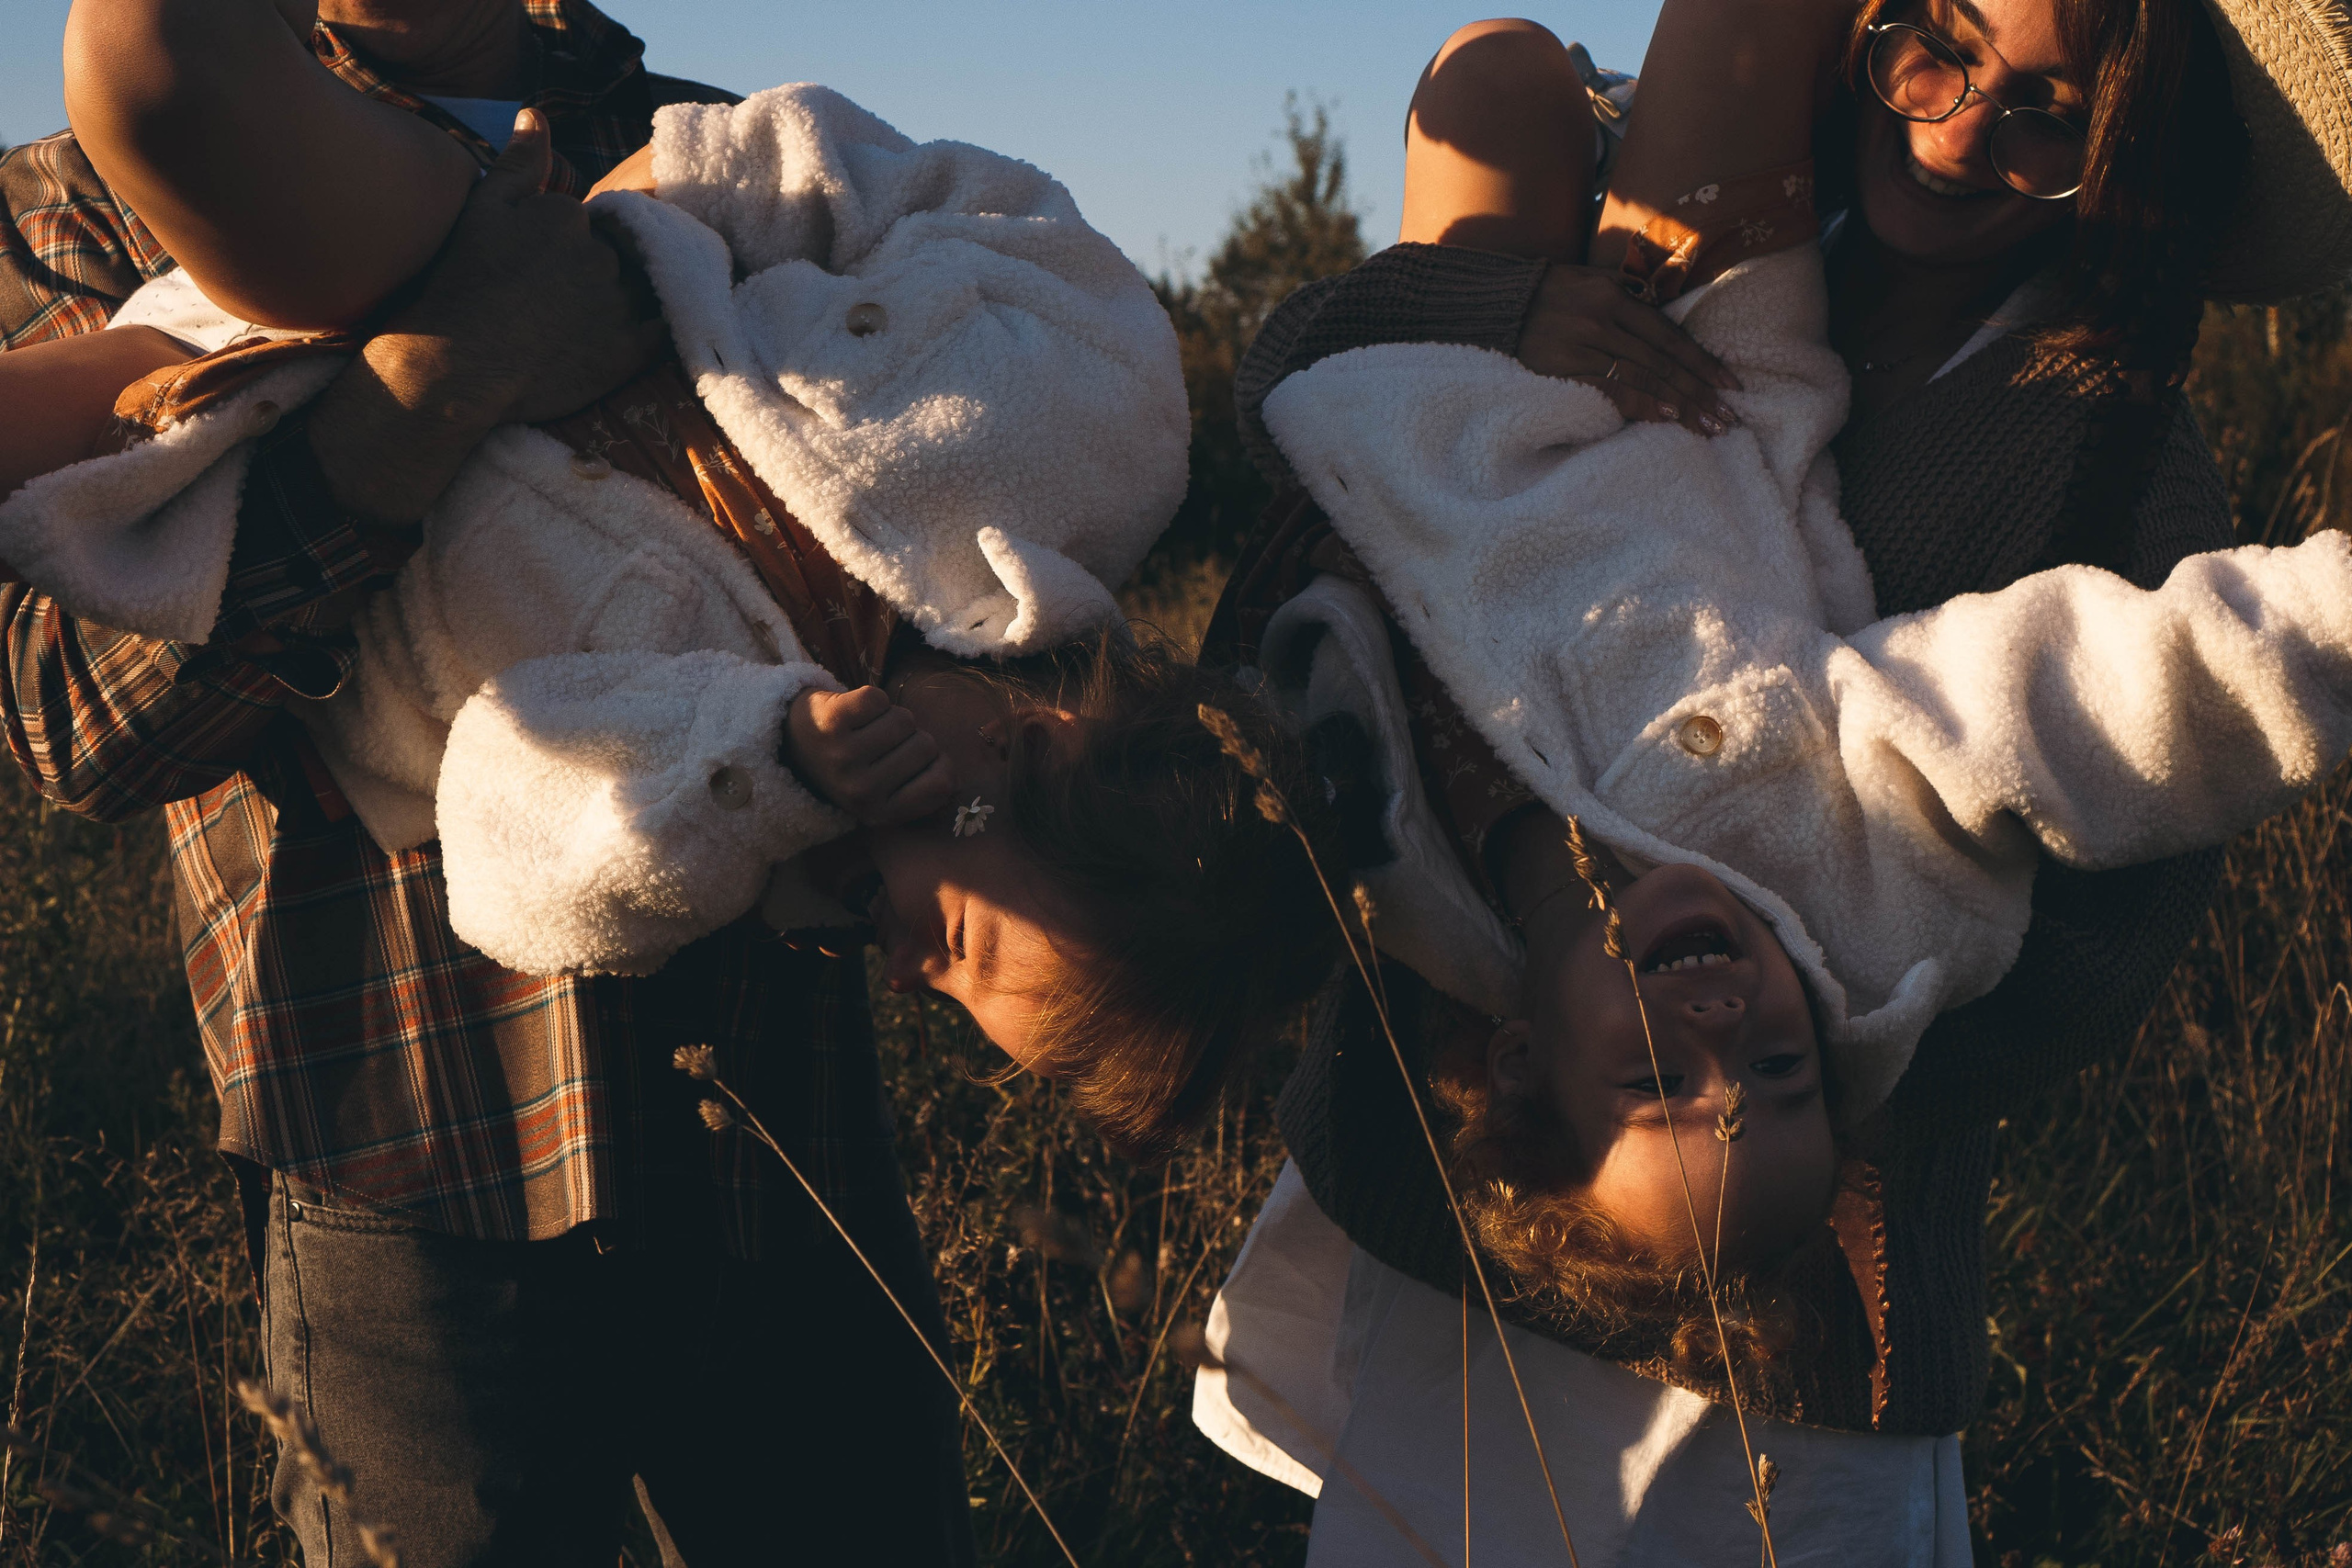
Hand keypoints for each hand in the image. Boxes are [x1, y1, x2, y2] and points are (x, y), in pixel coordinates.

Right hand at [307, 110, 666, 522]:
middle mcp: (602, 254)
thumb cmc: (460, 285)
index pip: (596, 220)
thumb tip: (536, 115)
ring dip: (635, 294)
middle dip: (607, 267)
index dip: (580, 243)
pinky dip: (661, 325)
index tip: (555, 268)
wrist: (456, 366)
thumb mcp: (483, 210)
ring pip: (647, 285)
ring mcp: (620, 302)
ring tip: (596, 316)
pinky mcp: (632, 349)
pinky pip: (666, 328)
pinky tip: (637, 333)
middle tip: (569, 298)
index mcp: (569, 215)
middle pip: (623, 252)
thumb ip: (519, 163)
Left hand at [784, 686, 956, 825]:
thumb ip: (926, 790)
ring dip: (891, 717)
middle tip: (881, 745)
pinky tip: (851, 714)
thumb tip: (955, 778)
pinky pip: (879, 698)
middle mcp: (860, 790)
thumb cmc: (854, 767)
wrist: (794, 744)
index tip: (914, 763)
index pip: (942, 784)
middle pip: (926, 745)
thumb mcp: (887, 793)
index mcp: (879, 814)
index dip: (938, 764)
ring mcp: (844, 755)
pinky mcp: (832, 720)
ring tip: (866, 729)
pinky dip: (871, 699)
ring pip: (905, 719)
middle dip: (911, 738)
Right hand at [1516, 264, 1740, 433]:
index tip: (1729, 384)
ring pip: (1642, 379)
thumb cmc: (1549, 293)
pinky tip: (1665, 418)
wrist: (1496, 305)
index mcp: (1614, 296)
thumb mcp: (1592, 280)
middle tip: (1727, 416)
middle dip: (1699, 391)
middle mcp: (1602, 320)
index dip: (1702, 361)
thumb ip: (1629, 296)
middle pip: (1662, 361)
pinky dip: (1640, 405)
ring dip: (1679, 404)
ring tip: (1707, 425)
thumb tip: (1666, 317)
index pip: (1668, 335)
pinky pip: (1609, 391)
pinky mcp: (1562, 370)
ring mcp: (1582, 346)